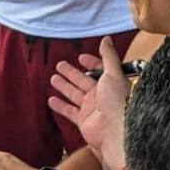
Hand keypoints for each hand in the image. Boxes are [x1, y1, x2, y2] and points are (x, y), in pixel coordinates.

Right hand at [47, 37, 128, 169]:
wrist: (115, 130)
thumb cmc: (119, 102)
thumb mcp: (113, 73)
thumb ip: (108, 56)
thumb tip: (106, 39)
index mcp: (111, 84)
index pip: (100, 70)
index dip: (91, 63)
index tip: (81, 57)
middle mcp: (101, 96)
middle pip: (83, 81)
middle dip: (72, 73)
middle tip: (60, 65)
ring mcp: (91, 109)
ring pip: (74, 94)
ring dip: (64, 86)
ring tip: (53, 78)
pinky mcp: (83, 121)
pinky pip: (69, 111)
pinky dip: (60, 106)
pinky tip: (51, 100)